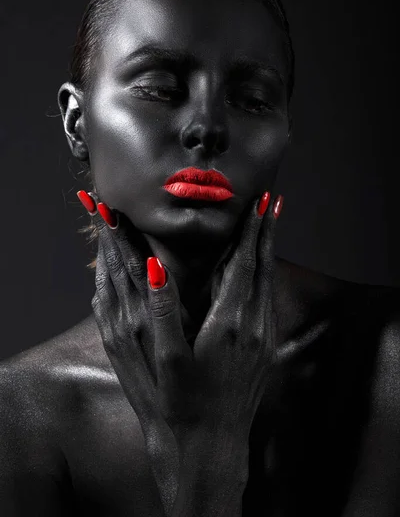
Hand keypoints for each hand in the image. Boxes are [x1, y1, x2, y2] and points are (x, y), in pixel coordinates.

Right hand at [78, 189, 326, 515]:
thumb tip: (154, 268)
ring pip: (268, 284)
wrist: (214, 445)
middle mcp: (253, 327)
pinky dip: (264, 276)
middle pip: (263, 268)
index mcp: (230, 323)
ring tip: (266, 228)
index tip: (259, 203)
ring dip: (266, 253)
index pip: (244, 265)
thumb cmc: (185, 404)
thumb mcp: (166, 359)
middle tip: (270, 202)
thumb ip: (161, 310)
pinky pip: (266, 301)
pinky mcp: (265, 350)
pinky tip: (257, 273)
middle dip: (265, 233)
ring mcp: (263, 339)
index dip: (250, 232)